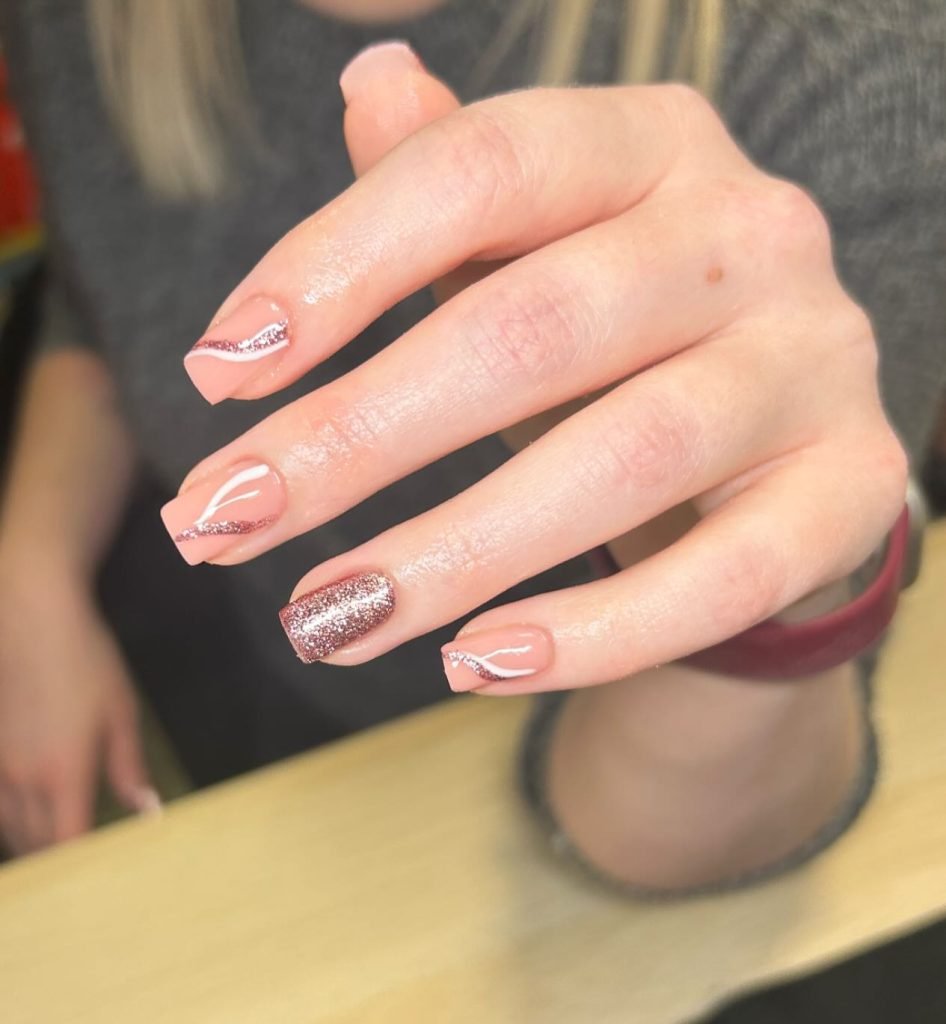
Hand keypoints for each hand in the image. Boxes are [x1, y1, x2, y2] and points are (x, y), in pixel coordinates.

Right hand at [0, 563, 156, 853]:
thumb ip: (129, 767)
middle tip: (80, 869)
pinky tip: (25, 810)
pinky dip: (10, 816)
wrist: (32, 619)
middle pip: (33, 841)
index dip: (78, 867)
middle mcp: (23, 778)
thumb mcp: (121, 711)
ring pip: (8, 824)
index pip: (65, 842)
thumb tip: (146, 811)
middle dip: (56, 860)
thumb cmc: (86, 662)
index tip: (96, 880)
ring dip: (30, 840)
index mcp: (64, 774)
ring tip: (55, 844)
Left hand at [161, 43, 906, 694]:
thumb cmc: (618, 340)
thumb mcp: (535, 248)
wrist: (765, 441)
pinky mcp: (851, 488)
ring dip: (451, 554)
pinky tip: (474, 664)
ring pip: (624, 461)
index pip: (481, 172)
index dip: (334, 267)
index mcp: (651, 148)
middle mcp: (749, 236)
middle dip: (356, 441)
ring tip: (326, 620)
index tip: (217, 377)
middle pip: (533, 330)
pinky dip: (594, 633)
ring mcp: (814, 363)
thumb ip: (451, 184)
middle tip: (222, 525)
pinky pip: (724, 577)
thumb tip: (369, 83)